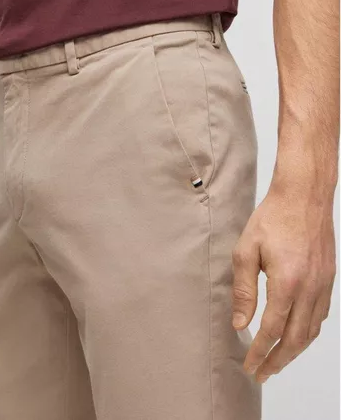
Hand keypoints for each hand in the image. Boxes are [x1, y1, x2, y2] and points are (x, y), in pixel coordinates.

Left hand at [232, 184, 335, 383]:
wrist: (303, 196)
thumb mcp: (246, 250)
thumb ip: (244, 290)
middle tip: (262, 374)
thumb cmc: (273, 218)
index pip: (272, 330)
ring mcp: (323, 284)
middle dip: (277, 360)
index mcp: (286, 283)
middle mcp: (309, 288)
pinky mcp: (329, 278)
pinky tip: (298, 334)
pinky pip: (322, 315)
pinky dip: (309, 332)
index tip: (249, 365)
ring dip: (295, 350)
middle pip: (295, 338)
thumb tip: (241, 322)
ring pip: (312, 331)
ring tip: (278, 360)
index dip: (259, 351)